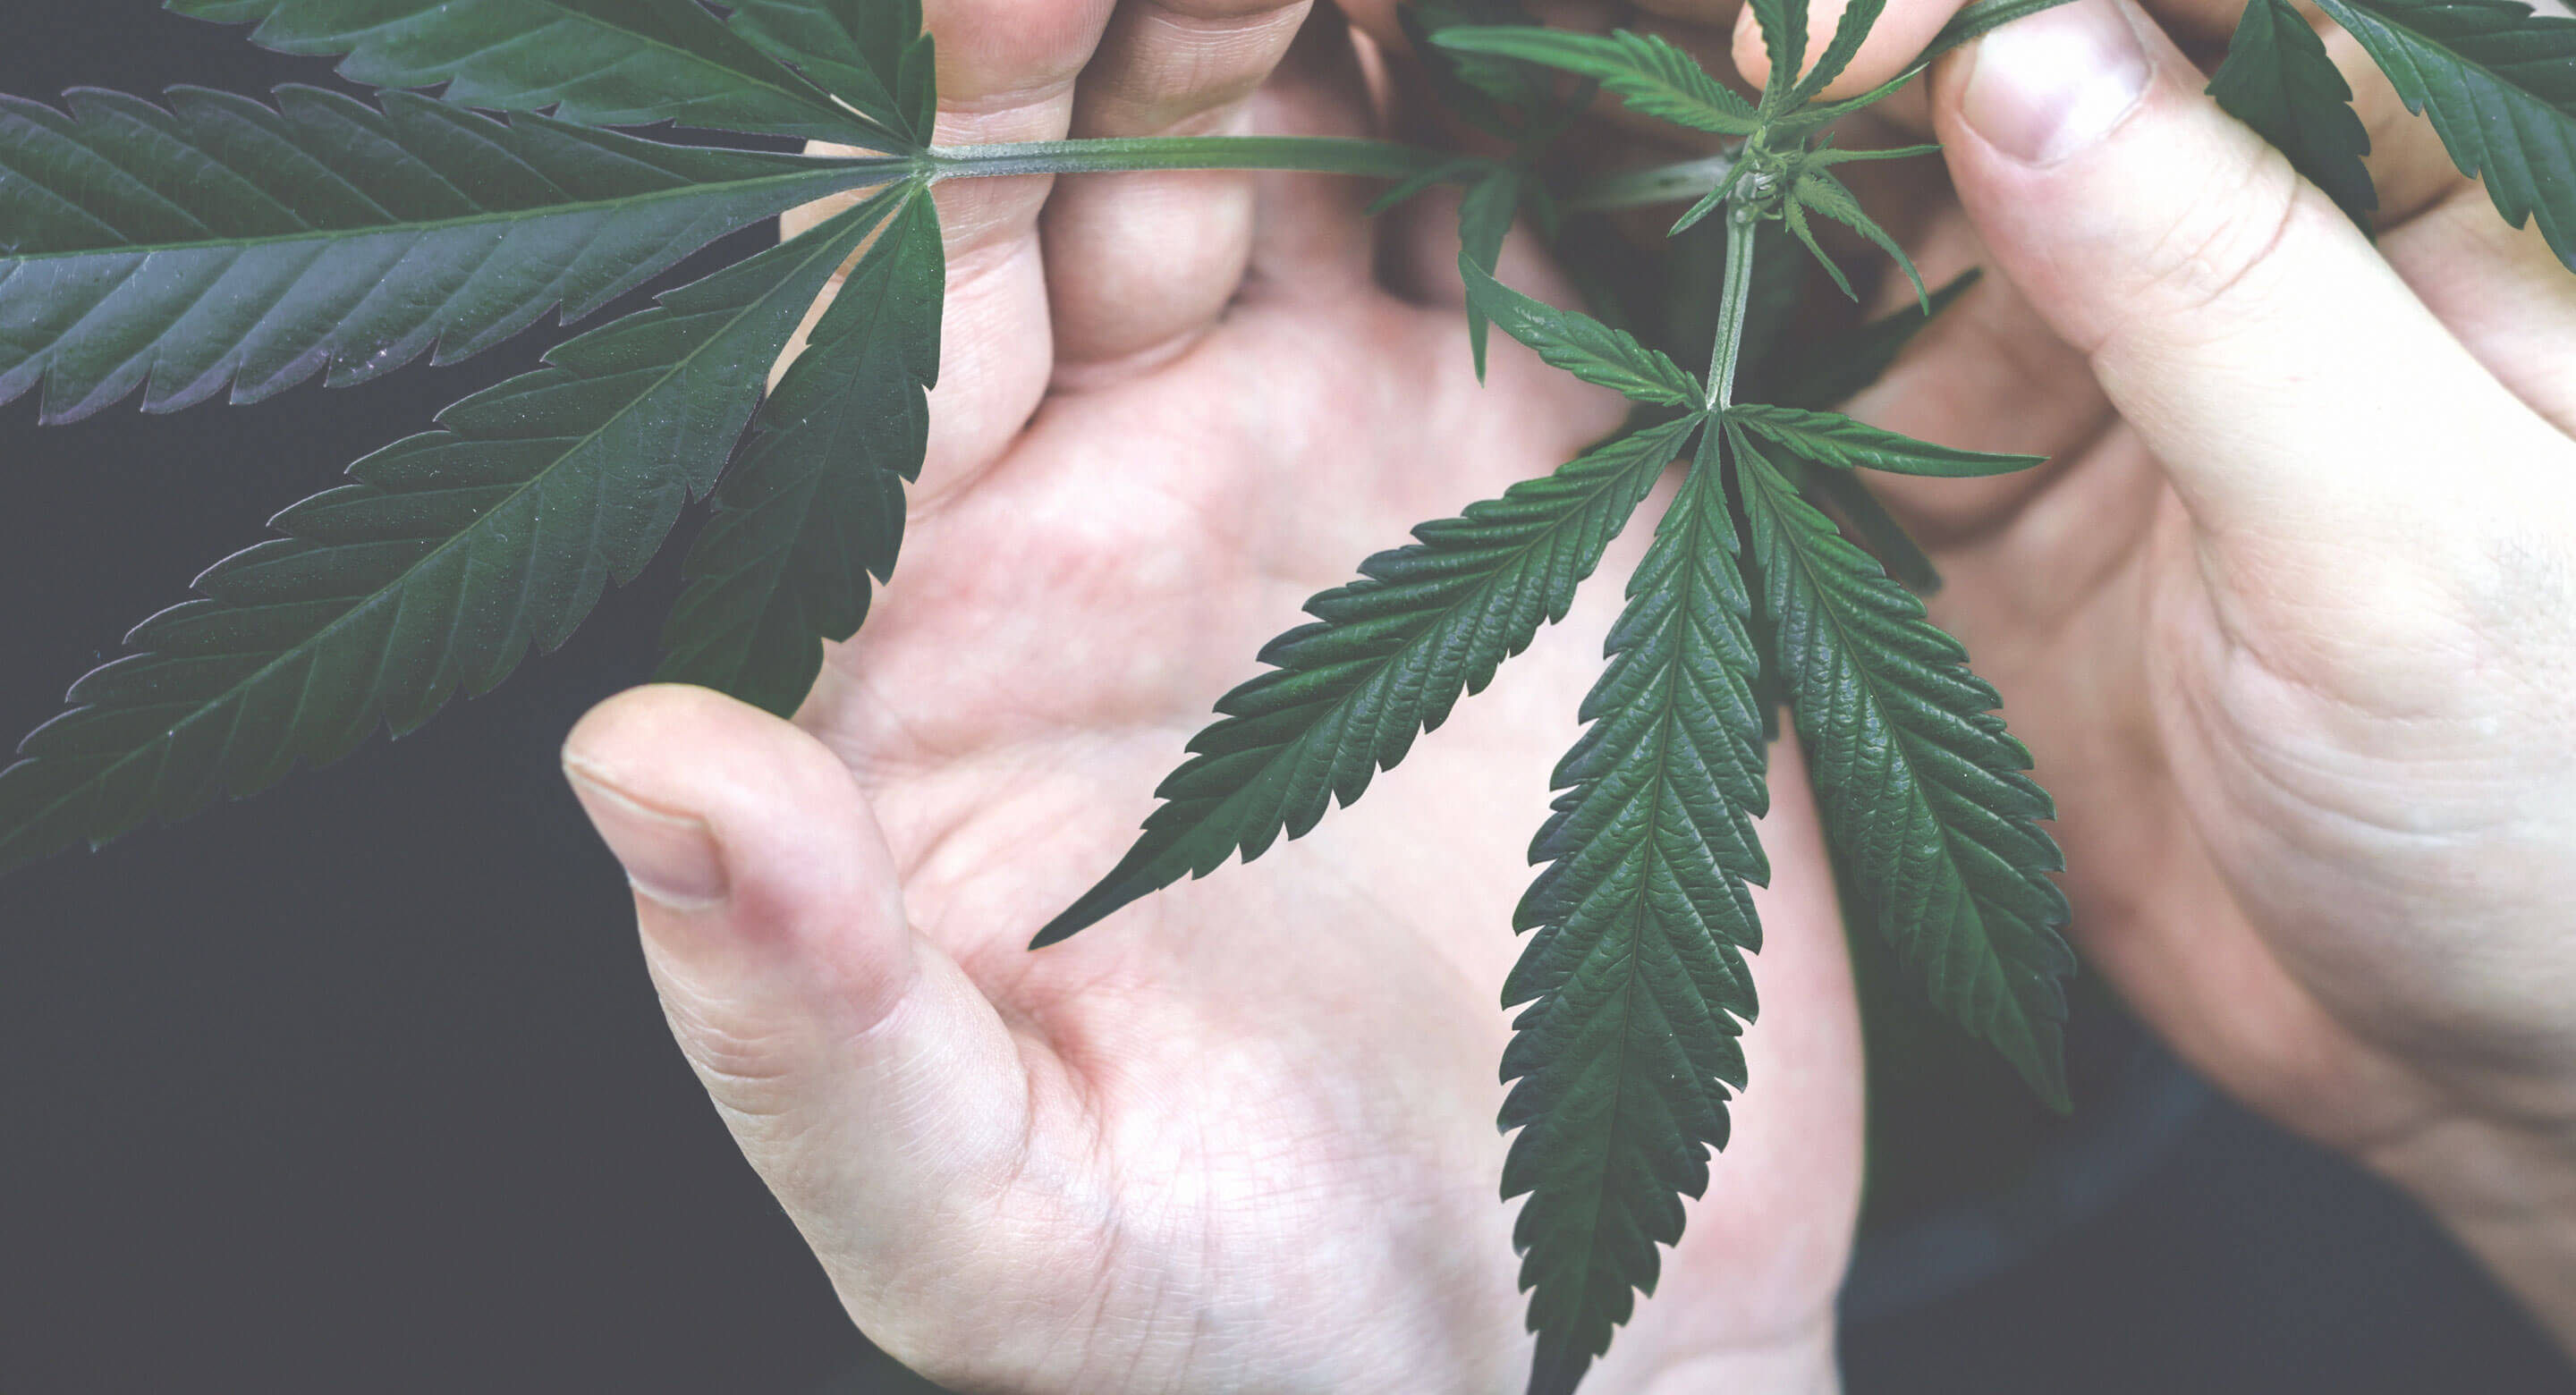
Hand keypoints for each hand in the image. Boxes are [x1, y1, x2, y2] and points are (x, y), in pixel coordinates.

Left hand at [562, 4, 1862, 1390]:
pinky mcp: (1531, 471)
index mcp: (912, 639)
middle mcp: (1090, 507)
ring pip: (1278, 147)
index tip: (962, 10)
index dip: (883, 152)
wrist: (1550, 1353)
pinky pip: (1514, 225)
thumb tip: (627, 761)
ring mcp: (1321, 459)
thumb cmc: (1227, 1308)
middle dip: (1089, 21)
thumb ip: (796, 1016)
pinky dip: (1525, 104)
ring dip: (1296, 22)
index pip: (843, 332)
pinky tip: (1560, 35)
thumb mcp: (989, 1218)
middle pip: (1048, 174)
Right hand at [1741, 0, 2575, 1343]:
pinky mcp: (1997, 511)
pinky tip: (1675, 355)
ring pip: (1920, 228)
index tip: (1838, 25)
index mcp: (2450, 194)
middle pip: (2047, 87)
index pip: (2228, 9)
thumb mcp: (2403, 538)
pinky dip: (1759, 384)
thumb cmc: (2545, 806)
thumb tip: (2024, 58)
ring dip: (1788, 216)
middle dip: (1869, 80)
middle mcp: (2271, 257)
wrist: (2483, 1066)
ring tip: (1650, 209)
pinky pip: (1849, 409)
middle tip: (1705, 99)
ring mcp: (2119, 384)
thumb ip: (2216, 287)